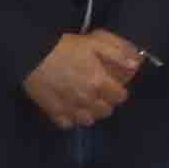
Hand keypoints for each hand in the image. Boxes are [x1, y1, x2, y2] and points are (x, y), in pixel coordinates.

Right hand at [21, 30, 139, 127]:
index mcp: (99, 82)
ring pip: (87, 121)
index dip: (120, 92)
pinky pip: (67, 124)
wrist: (34, 55)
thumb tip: (134, 65)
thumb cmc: (66, 47)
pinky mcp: (52, 111)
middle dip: (107, 104)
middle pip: (105, 111)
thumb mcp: (95, 43)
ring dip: (91, 114)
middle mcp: (86, 99)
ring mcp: (69, 107)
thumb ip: (117, 54)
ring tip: (88, 104)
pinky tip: (71, 110)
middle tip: (102, 95)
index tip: (116, 88)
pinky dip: (71, 120)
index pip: (119, 97)